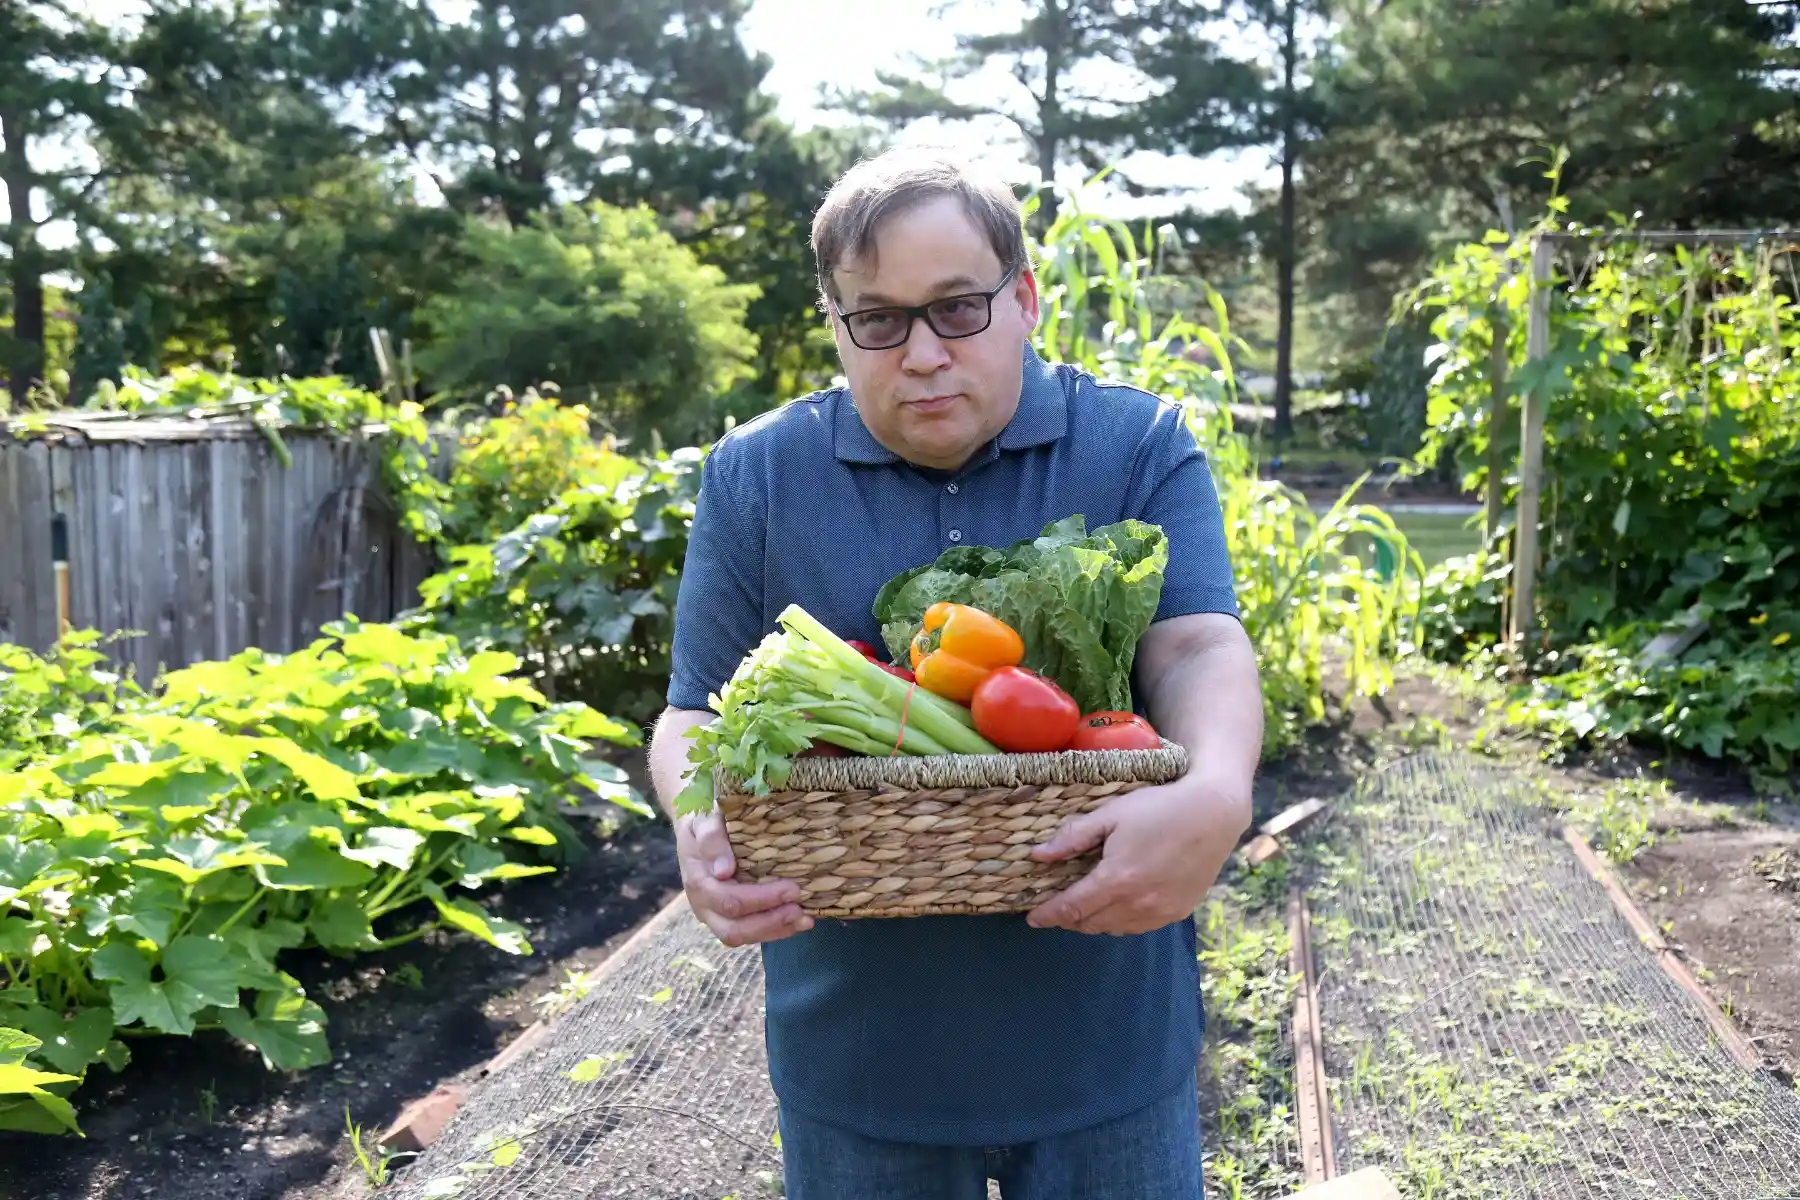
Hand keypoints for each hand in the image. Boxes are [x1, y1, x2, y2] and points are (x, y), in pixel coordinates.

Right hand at [676, 810, 813, 946]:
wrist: (694, 829)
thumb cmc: (703, 820)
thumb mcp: (703, 820)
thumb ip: (711, 839)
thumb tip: (723, 870)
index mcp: (698, 881)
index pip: (729, 900)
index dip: (761, 899)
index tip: (793, 888)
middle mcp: (703, 905)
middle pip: (734, 929)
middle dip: (770, 921)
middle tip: (801, 909)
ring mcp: (713, 916)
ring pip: (741, 937)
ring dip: (775, 931)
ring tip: (805, 920)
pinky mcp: (727, 919)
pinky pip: (749, 934)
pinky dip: (774, 931)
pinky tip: (797, 922)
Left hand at [1024, 774, 1250, 935]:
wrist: (1213, 814)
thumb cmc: (1159, 808)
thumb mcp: (1111, 814)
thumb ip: (1073, 837)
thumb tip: (1037, 855)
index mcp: (1117, 879)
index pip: (1072, 908)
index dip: (1048, 915)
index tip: (1032, 919)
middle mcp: (1138, 903)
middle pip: (1090, 923)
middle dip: (1068, 919)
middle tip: (1056, 908)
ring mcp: (1160, 912)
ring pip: (1114, 929)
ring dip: (1093, 922)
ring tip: (1083, 907)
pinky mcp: (1177, 912)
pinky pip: (1139, 927)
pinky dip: (1120, 922)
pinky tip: (1117, 906)